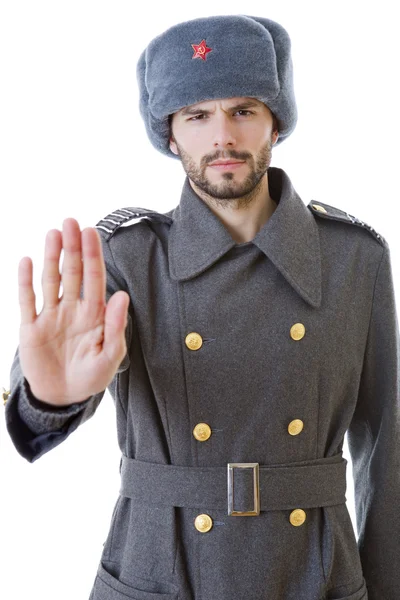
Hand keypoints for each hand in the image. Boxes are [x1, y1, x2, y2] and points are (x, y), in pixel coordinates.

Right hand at [18, 218, 129, 405]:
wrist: (62, 397)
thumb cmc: (90, 377)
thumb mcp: (110, 357)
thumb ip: (116, 326)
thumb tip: (122, 295)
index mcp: (94, 314)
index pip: (94, 278)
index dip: (93, 255)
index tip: (91, 232)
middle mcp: (72, 309)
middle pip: (72, 272)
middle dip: (72, 248)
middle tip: (71, 221)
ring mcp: (51, 316)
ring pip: (50, 280)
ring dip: (51, 257)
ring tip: (53, 233)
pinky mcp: (31, 327)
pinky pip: (27, 300)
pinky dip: (25, 281)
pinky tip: (27, 261)